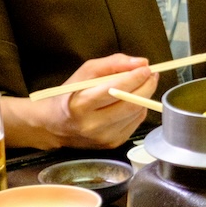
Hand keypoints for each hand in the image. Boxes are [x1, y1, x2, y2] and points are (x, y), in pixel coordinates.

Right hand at [3, 54, 156, 150]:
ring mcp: (103, 137)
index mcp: (80, 105)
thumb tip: (141, 62)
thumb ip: (113, 63)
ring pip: (136, 113)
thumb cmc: (70, 94)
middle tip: (151, 74)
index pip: (115, 90)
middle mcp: (92, 125)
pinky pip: (135, 123)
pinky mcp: (112, 144)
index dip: (135, 77)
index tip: (146, 67)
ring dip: (145, 96)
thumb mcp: (85, 72)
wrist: (54, 125)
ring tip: (143, 84)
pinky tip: (132, 101)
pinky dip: (138, 109)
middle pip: (131, 104)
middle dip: (147, 86)